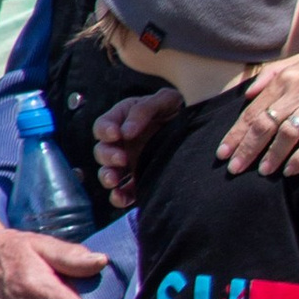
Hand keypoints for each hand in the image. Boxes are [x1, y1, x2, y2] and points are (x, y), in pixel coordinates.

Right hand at [92, 87, 178, 208]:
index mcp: (122, 120)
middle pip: (102, 151)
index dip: (105, 130)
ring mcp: (128, 163)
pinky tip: (122, 198)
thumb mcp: (164, 100)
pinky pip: (123, 192)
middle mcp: (121, 143)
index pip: (103, 125)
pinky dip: (119, 197)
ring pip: (108, 173)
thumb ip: (144, 109)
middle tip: (121, 158)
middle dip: (107, 156)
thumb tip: (126, 132)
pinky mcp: (138, 180)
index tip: (116, 134)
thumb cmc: (176, 109)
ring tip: (114, 181)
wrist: (196, 129)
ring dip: (107, 177)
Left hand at [220, 56, 298, 178]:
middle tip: (234, 168)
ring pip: (286, 134)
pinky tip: (289, 171)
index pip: (254, 109)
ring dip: (271, 156)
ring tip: (261, 172)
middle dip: (246, 148)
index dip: (236, 132)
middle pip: (264, 123)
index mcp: (289, 76)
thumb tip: (247, 92)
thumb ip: (274, 73)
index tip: (223, 152)